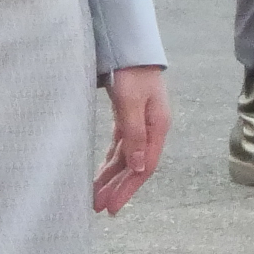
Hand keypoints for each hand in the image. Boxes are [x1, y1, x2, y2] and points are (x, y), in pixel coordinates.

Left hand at [92, 65, 169, 215]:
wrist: (129, 45)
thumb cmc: (131, 72)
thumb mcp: (132, 103)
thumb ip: (134, 134)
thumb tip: (139, 168)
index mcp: (157, 127)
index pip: (144, 167)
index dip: (128, 188)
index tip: (111, 206)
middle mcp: (151, 129)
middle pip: (134, 166)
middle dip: (117, 188)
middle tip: (99, 208)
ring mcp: (140, 123)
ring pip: (125, 157)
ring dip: (112, 177)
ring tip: (96, 196)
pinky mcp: (128, 117)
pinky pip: (120, 146)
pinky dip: (111, 160)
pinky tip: (102, 172)